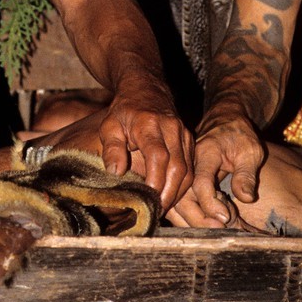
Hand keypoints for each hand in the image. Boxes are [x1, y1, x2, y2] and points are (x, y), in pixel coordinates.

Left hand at [39, 94, 193, 210]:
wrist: (146, 89)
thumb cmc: (124, 111)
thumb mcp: (109, 125)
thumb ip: (111, 148)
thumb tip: (115, 172)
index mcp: (149, 125)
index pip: (158, 156)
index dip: (155, 181)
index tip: (148, 200)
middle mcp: (171, 129)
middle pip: (178, 167)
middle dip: (169, 194)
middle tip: (156, 212)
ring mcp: (184, 134)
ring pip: (189, 170)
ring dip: (178, 193)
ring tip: (163, 208)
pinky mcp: (190, 141)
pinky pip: (191, 168)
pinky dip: (184, 186)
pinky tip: (171, 196)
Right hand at [172, 117, 265, 227]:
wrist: (225, 120)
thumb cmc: (240, 135)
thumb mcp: (251, 150)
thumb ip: (246, 174)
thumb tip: (246, 198)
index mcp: (205, 153)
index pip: (201, 183)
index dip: (211, 203)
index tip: (226, 218)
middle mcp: (190, 165)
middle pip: (183, 198)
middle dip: (199, 220)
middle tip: (222, 230)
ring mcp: (185, 174)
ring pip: (178, 203)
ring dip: (195, 221)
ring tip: (219, 229)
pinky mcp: (185, 181)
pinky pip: (183, 202)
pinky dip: (193, 217)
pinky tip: (211, 224)